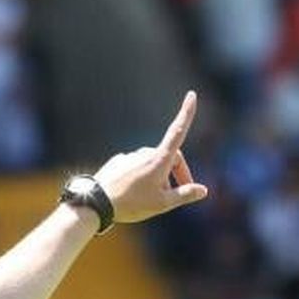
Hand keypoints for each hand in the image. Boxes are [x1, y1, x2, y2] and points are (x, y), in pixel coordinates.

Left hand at [92, 91, 208, 223]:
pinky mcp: (118, 163)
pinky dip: (141, 178)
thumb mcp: (162, 203)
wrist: (96, 203)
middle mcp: (144, 153)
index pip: (178, 131)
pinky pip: (135, 168)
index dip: (187, 114)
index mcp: (159, 159)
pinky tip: (133, 194)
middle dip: (178, 173)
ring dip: (158, 178)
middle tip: (181, 192)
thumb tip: (202, 190)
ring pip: (151, 164)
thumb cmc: (131, 203)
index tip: (192, 95)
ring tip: (152, 199)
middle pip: (169, 158)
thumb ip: (184, 195)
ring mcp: (129, 157)